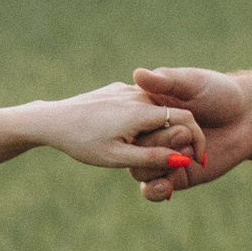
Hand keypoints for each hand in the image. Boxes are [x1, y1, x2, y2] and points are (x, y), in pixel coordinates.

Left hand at [35, 82, 203, 177]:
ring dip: (162, 128)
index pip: (184, 121)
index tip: (200, 159)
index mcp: (141, 111)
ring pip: (155, 108)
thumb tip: (184, 160)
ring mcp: (125, 90)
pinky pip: (139, 104)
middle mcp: (137, 95)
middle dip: (179, 136)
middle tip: (180, 159)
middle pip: (171, 114)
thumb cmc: (83, 142)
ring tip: (157, 150)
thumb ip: (152, 158)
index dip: (197, 140)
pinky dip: (145, 120)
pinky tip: (134, 135)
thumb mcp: (119, 157)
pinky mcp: (115, 90)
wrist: (52, 120)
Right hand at [129, 64, 251, 197]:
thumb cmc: (219, 92)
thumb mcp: (192, 83)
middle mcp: (150, 134)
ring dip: (159, 166)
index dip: (140, 127)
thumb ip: (166, 81)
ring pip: (140, 171)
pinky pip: (155, 189)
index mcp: (147, 111)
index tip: (165, 121)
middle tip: (185, 135)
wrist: (248, 118)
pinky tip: (166, 186)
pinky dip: (155, 190)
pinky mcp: (177, 176)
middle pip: (134, 149)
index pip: (128, 124)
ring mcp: (163, 157)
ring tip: (187, 156)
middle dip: (158, 145)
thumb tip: (137, 74)